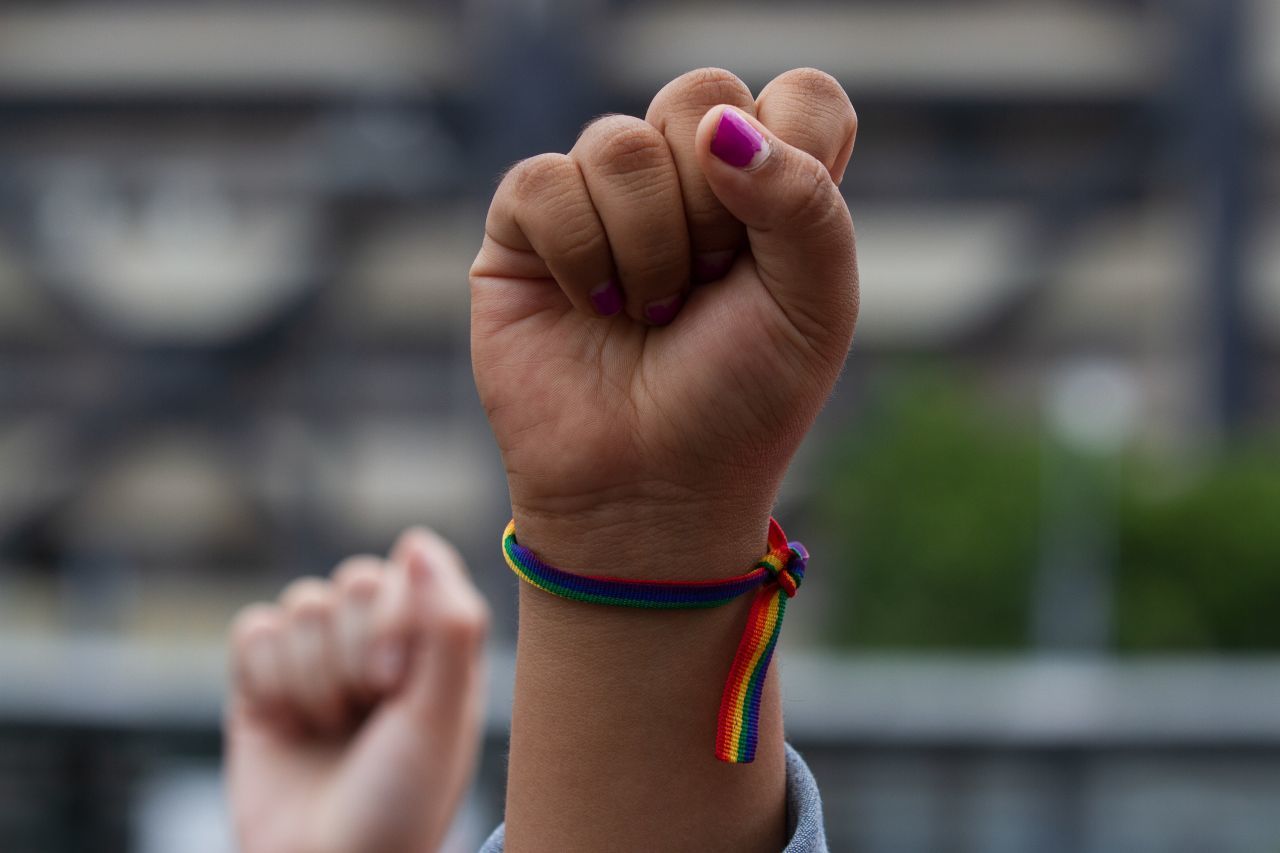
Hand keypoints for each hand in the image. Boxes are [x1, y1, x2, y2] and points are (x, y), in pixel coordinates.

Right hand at [225, 528, 489, 852]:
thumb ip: (450, 623)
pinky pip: (253, 629)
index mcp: (435, 642)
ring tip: (330, 729)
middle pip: (352, 581)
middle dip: (353, 655)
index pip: (413, 565)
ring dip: (312, 678)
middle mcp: (379, 640)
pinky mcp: (262, 678)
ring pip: (301, 603)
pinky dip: (266, 678)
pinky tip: (285, 721)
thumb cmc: (401, 799)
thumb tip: (418, 542)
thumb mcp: (442, 715)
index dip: (396, 618)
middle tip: (366, 712)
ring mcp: (320, 657)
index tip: (398, 682)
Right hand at [470, 67, 857, 574]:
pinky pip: (543, 182)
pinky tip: (591, 308)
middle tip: (707, 288)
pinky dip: (578, 256)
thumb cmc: (740, 402)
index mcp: (769, 188)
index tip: (772, 244)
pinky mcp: (524, 227)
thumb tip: (720, 125)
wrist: (650, 491)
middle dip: (713, 211)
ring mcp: (602, 198)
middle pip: (702, 97)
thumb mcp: (815, 307)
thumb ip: (804, 200)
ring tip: (648, 315)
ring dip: (648, 248)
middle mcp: (687, 179)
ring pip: (620, 144)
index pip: (798, 97)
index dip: (791, 153)